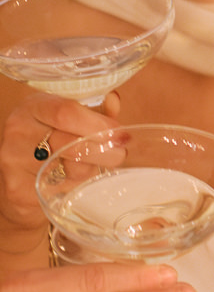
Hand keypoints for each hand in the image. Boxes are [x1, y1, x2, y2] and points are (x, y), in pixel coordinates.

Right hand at [0, 91, 122, 235]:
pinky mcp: (19, 190)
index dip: (100, 124)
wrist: (17, 172)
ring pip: (73, 169)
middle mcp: (20, 132)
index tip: (120, 133)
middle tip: (119, 153)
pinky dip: (77, 185)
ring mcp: (16, 162)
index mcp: (33, 107)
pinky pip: (64, 189)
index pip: (67, 114)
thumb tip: (113, 101)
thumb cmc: (48, 139)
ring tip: (91, 164)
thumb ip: (92, 109)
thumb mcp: (65, 117)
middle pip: (74, 145)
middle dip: (106, 151)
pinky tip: (73, 179)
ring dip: (93, 168)